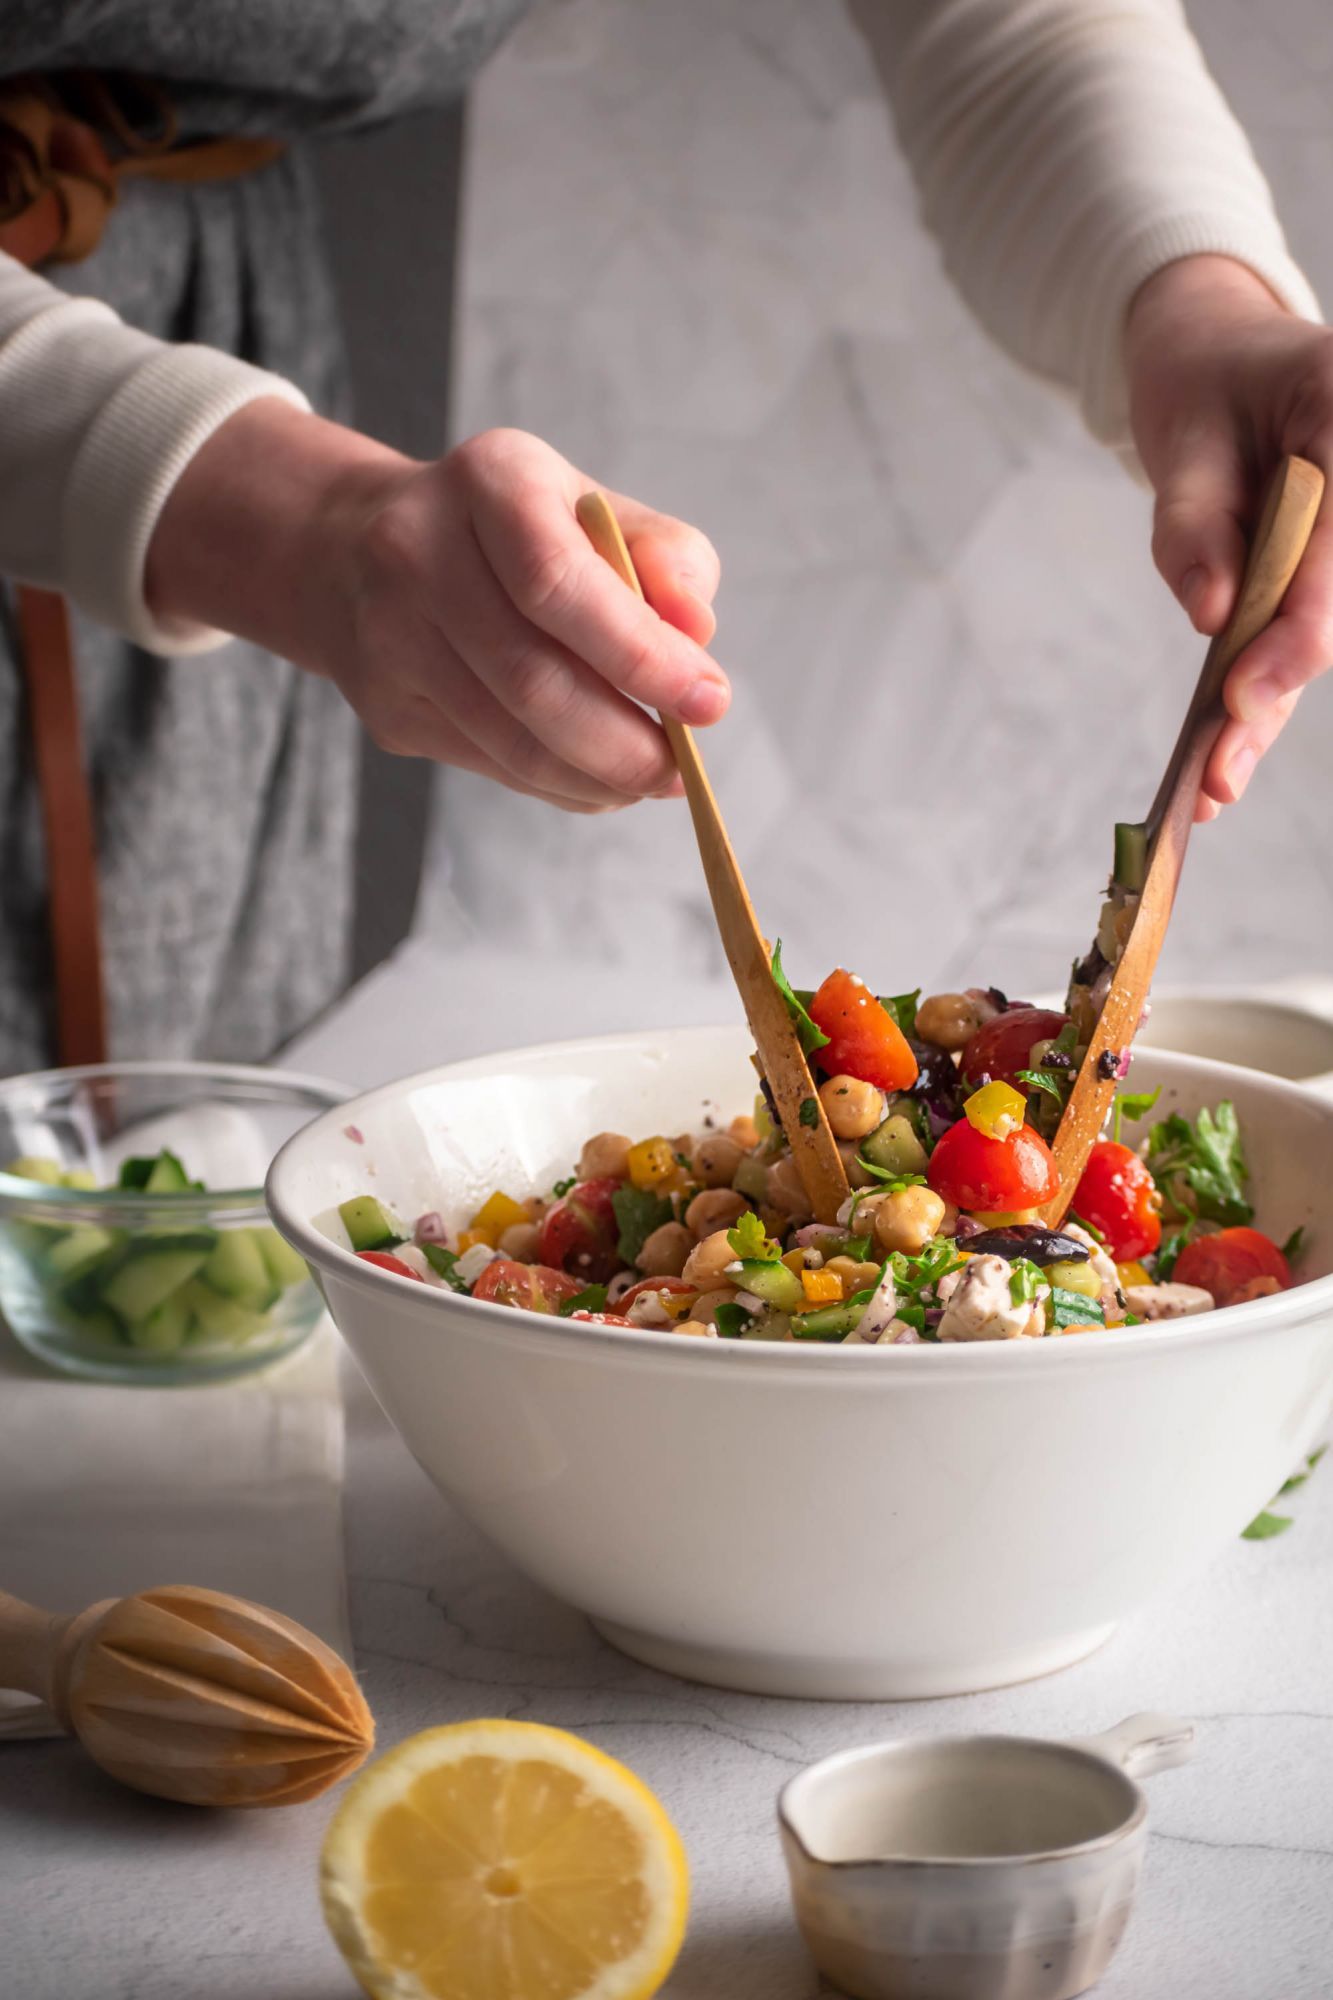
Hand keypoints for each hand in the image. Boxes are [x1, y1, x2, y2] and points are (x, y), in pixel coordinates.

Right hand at [146, 409, 726, 812]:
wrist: (360, 548)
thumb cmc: (515, 530)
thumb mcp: (597, 510)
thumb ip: (665, 559)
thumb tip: (696, 633)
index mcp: (488, 480)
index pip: (557, 581)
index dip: (639, 654)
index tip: (709, 701)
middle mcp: (418, 551)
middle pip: (531, 678)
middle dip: (625, 740)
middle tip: (683, 769)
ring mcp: (390, 636)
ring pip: (510, 740)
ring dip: (597, 776)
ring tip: (651, 778)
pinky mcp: (386, 706)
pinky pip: (491, 765)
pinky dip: (561, 785)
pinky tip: (599, 778)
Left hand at [1125, 254, 1332, 820]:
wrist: (1224, 362)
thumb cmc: (1206, 387)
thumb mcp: (1182, 437)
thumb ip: (1193, 520)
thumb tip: (1211, 611)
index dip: (1297, 631)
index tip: (1240, 694)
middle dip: (1274, 693)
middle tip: (1216, 775)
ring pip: (1318, 636)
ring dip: (1264, 716)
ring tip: (1209, 789)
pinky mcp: (1328, 577)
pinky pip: (1299, 638)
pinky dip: (1259, 697)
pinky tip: (1220, 762)